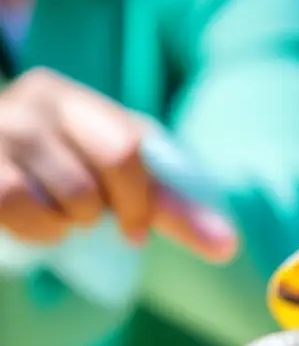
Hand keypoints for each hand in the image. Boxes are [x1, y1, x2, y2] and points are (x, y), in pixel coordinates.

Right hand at [0, 67, 236, 261]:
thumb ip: (169, 209)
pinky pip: (19, 203)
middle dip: (120, 208)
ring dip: (73, 223)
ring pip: (73, 193)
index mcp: (72, 98)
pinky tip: (34, 225)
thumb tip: (229, 247)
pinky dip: (39, 229)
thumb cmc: (53, 185)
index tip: (135, 231)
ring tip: (57, 216)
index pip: (134, 146)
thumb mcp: (111, 184)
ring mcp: (1, 127)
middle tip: (97, 223)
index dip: (143, 199)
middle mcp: (36, 99)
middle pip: (120, 157)